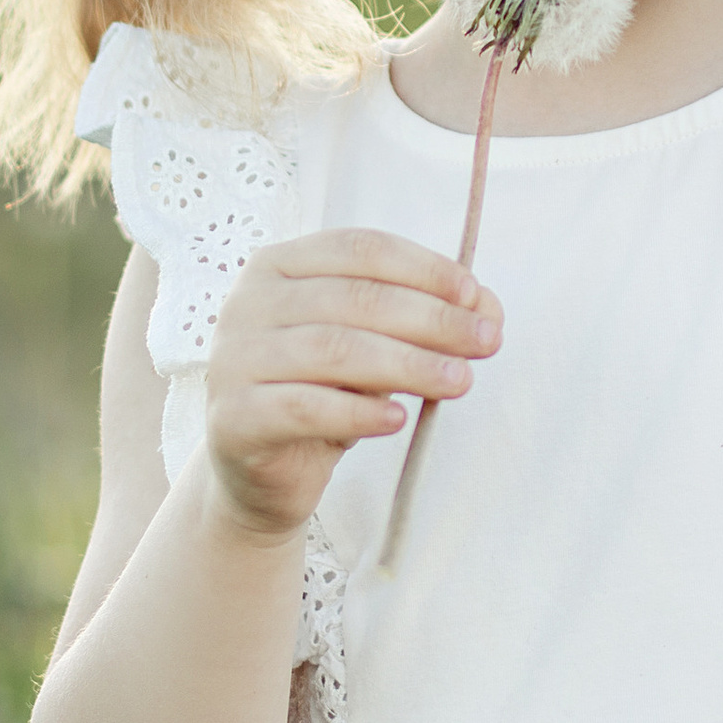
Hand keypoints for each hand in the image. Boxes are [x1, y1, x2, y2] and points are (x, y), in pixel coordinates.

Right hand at [201, 230, 500, 542]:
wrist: (257, 474)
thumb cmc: (321, 394)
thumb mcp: (374, 349)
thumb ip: (422, 321)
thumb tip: (490, 308)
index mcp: (278, 265)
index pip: (360, 249)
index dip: (424, 269)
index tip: (476, 297)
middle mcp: (247, 303)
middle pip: (353, 298)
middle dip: (431, 318)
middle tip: (486, 341)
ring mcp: (232, 360)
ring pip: (333, 349)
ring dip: (408, 363)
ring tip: (460, 380)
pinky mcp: (233, 418)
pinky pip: (304, 407)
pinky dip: (358, 410)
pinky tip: (399, 417)